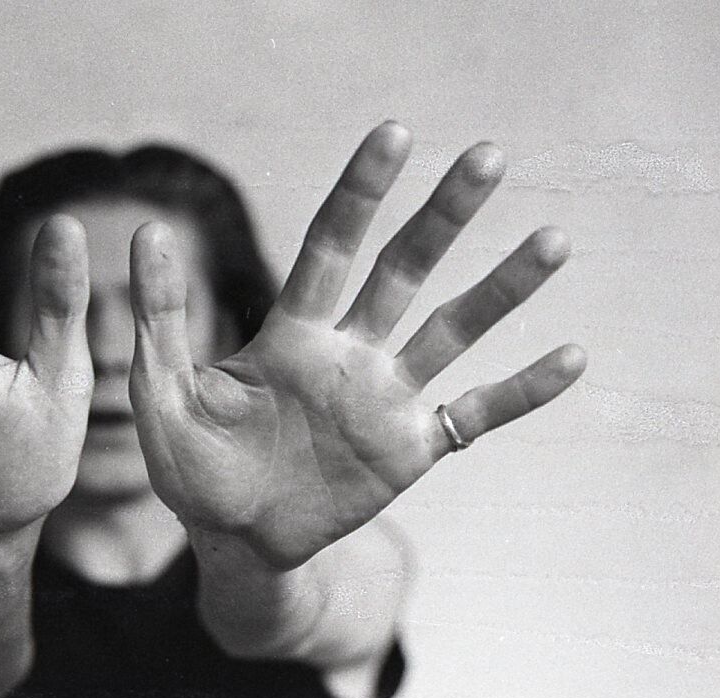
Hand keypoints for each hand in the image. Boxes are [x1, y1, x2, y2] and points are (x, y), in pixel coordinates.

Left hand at [129, 121, 585, 569]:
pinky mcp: (410, 449)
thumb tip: (146, 231)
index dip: (361, 191)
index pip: (331, 245)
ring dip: (502, 288)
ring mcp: (385, 400)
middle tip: (489, 156)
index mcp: (292, 334)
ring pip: (453, 331)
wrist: (233, 542)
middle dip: (444, 216)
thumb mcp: (162, 391)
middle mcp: (348, 353)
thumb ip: (160, 317)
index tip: (395, 134)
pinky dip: (522, 392)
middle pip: (404, 271)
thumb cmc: (193, 468)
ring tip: (554, 239)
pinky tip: (574, 355)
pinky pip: (476, 415)